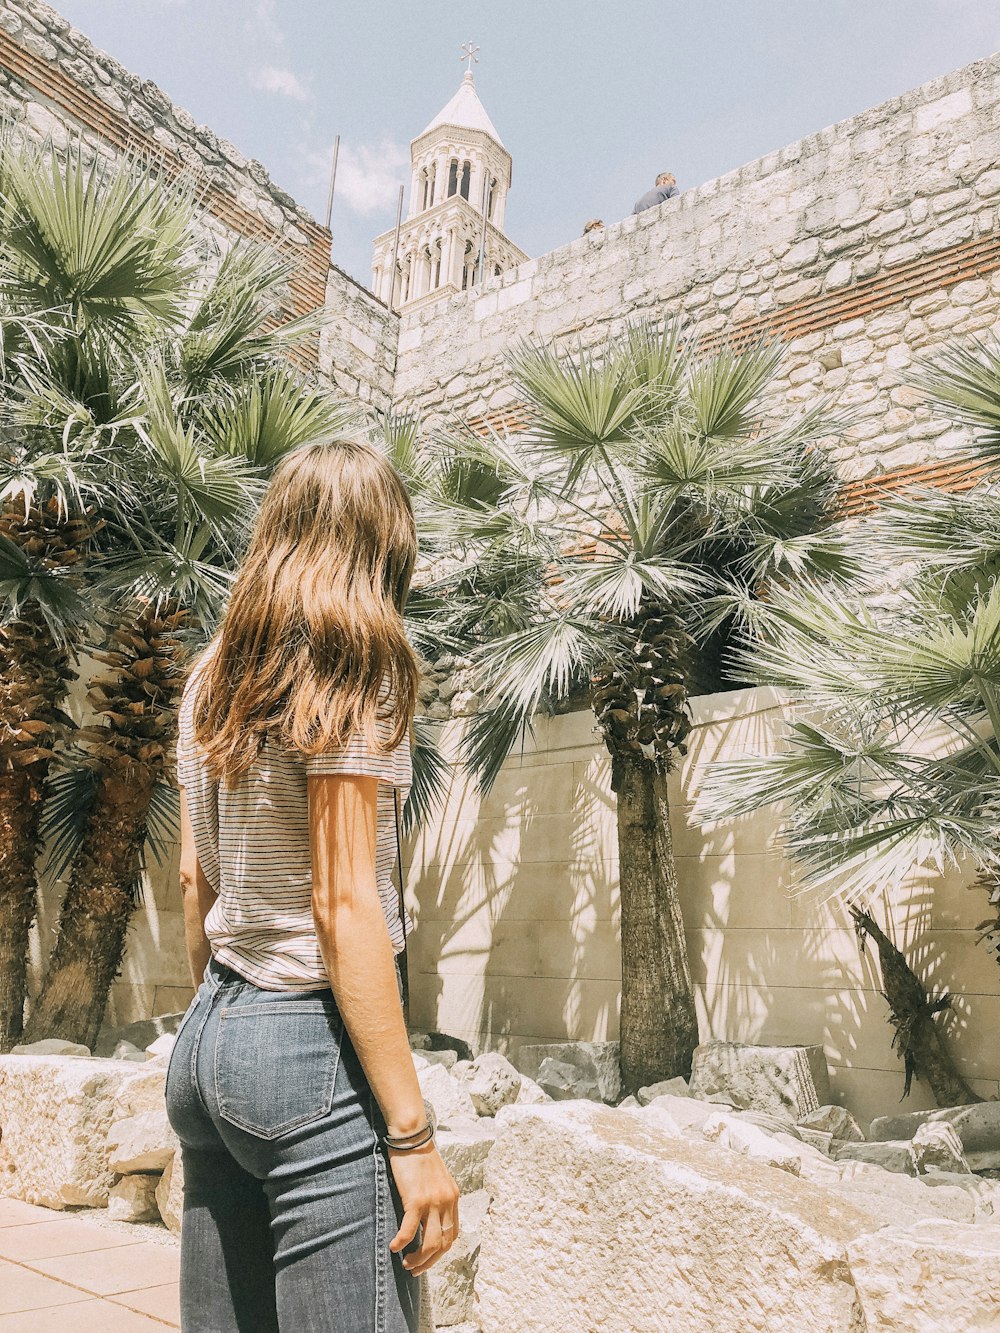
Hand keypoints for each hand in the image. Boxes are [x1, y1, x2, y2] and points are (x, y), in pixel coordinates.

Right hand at [387, 1140, 459, 1275]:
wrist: (411, 1136)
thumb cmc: (419, 1156)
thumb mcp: (436, 1179)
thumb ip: (437, 1198)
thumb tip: (429, 1219)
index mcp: (453, 1197)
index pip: (452, 1234)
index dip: (440, 1252)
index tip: (426, 1259)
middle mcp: (447, 1201)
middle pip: (443, 1244)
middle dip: (429, 1262)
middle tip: (414, 1269)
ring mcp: (433, 1201)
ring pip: (430, 1243)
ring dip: (417, 1259)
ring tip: (405, 1263)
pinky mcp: (416, 1199)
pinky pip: (409, 1230)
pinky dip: (402, 1243)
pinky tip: (393, 1247)